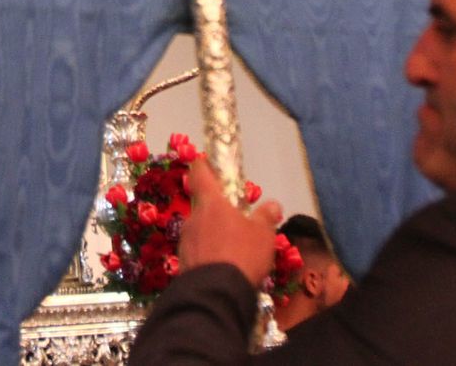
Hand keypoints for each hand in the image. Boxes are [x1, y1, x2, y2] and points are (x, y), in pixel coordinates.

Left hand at [178, 159, 282, 286]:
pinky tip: (223, 269)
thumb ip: (266, 217)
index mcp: (212, 203)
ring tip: (233, 252)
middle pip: (204, 208)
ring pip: (200, 231)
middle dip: (218, 214)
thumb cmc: (242, 254)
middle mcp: (193, 218)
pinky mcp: (182, 263)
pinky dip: (208, 256)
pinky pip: (198, 253)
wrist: (217, 293)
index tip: (203, 161)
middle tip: (236, 224)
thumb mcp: (263, 235)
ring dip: (213, 237)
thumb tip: (273, 205)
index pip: (201, 174)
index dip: (203, 165)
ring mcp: (185, 241)